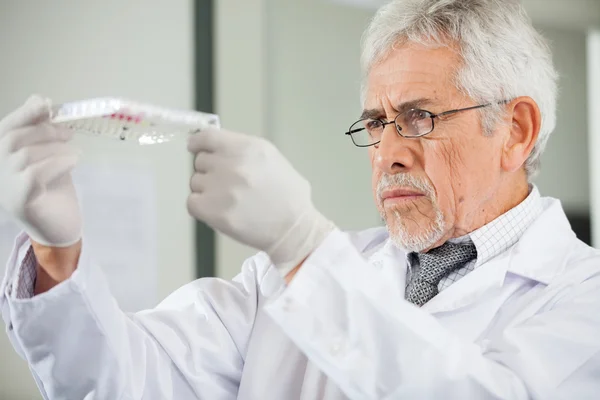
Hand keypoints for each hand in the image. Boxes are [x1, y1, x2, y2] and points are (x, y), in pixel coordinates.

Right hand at [0, 95, 81, 246]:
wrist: (61, 228)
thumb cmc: (54, 190)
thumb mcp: (48, 155)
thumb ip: (41, 132)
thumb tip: (38, 98)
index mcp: (0, 158)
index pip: (5, 129)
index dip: (25, 113)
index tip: (47, 104)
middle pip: (12, 138)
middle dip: (44, 130)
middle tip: (69, 133)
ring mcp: (4, 188)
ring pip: (25, 154)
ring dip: (56, 148)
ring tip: (75, 153)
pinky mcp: (18, 202)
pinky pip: (34, 174)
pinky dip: (58, 163)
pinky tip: (74, 162)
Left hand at [187, 129, 334, 274]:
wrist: (293, 228)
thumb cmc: (287, 195)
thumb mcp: (271, 158)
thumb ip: (242, 150)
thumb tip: (215, 147)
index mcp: (247, 147)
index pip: (207, 137)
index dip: (198, 144)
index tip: (195, 148)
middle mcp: (232, 164)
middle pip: (200, 161)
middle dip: (210, 171)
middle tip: (227, 184)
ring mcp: (221, 188)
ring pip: (195, 182)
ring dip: (206, 190)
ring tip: (228, 200)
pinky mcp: (213, 211)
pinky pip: (192, 202)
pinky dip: (201, 207)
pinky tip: (218, 211)